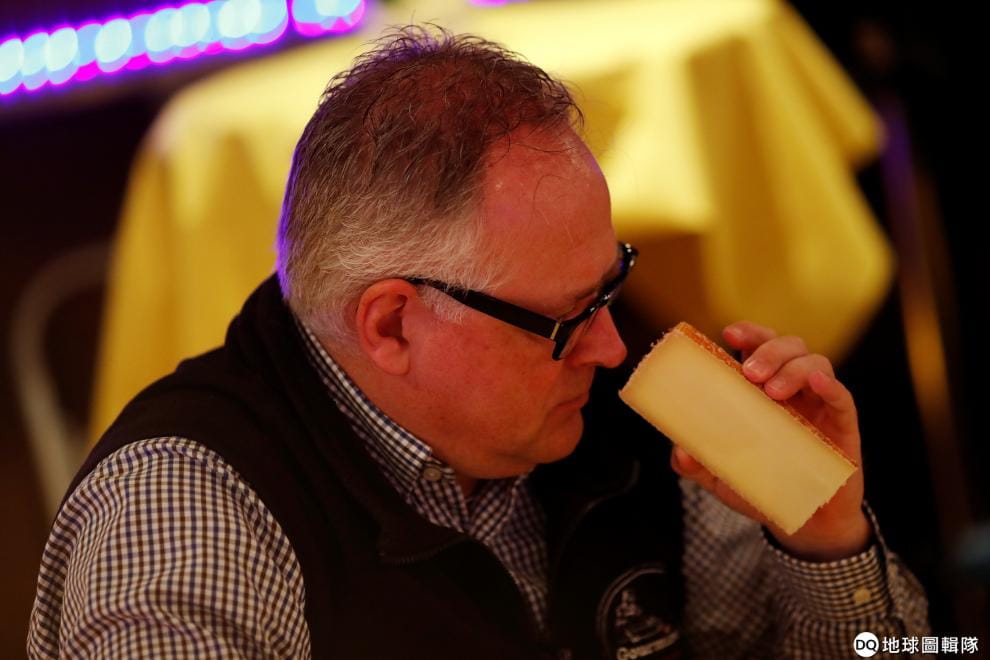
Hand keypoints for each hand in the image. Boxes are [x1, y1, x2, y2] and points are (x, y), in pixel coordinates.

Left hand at [669, 321, 870, 560]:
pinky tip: (817, 382)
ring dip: (792, 367)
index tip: (729, 334)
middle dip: (768, 349)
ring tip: (773, 391)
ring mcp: (818, 404)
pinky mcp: (843, 425)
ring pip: (814, 362)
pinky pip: (842, 397)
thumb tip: (679, 452)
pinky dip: (830, 384)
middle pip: (787, 345)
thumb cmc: (762, 486)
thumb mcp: (721, 476)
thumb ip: (697, 464)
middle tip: (749, 372)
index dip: (748, 333)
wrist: (804, 520)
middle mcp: (792, 388)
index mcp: (761, 390)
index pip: (758, 346)